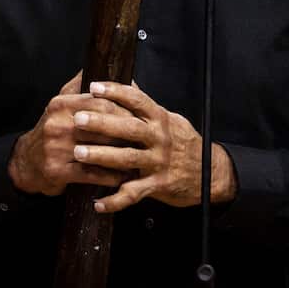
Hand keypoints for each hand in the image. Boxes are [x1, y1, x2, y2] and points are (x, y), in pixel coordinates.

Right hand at [7, 71, 130, 195]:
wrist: (26, 161)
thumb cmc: (53, 131)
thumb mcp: (62, 105)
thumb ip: (81, 86)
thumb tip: (103, 66)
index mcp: (61, 104)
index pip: (100, 101)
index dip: (124, 109)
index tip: (142, 116)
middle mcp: (57, 124)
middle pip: (102, 124)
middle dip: (127, 132)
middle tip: (146, 138)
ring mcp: (55, 148)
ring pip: (98, 149)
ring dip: (122, 156)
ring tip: (140, 158)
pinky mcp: (57, 170)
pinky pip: (91, 174)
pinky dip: (110, 176)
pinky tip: (124, 177)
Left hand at [72, 80, 236, 213]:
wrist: (210, 173)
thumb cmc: (182, 142)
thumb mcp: (169, 119)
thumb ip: (147, 106)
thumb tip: (128, 84)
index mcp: (160, 118)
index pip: (137, 100)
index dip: (115, 92)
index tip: (94, 87)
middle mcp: (159, 138)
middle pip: (128, 128)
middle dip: (102, 123)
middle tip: (78, 119)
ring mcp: (158, 162)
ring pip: (127, 158)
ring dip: (101, 156)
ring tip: (79, 153)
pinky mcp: (158, 185)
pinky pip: (133, 194)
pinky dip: (115, 200)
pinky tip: (98, 203)